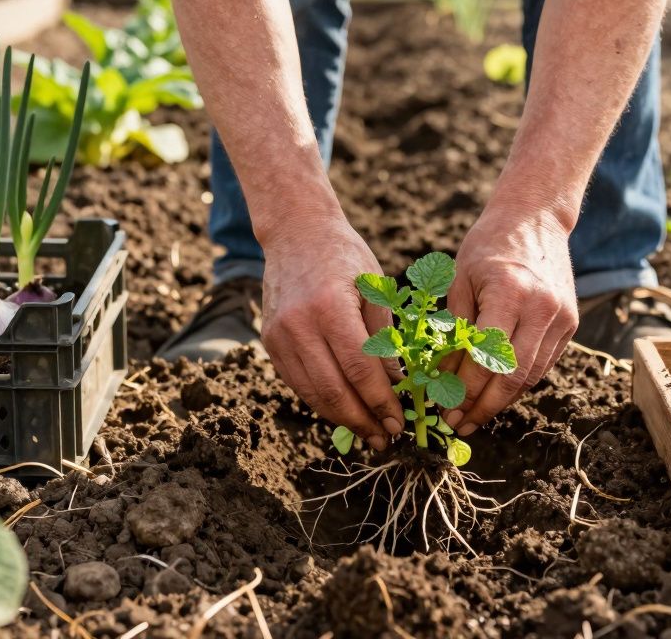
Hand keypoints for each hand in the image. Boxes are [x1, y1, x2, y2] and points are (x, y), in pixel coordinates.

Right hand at [260, 216, 404, 449]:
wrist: (297, 232)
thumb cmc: (345, 256)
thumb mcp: (375, 290)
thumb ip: (385, 341)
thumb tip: (400, 388)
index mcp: (330, 307)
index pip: (358, 369)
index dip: (380, 401)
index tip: (399, 422)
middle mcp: (299, 325)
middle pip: (333, 390)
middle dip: (362, 420)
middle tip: (385, 437)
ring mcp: (279, 336)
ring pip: (312, 393)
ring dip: (342, 419)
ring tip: (368, 432)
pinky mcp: (270, 343)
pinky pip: (298, 383)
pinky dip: (322, 402)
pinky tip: (344, 411)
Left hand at [444, 203, 577, 435]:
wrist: (535, 219)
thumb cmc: (487, 246)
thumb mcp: (460, 282)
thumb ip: (454, 331)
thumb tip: (440, 379)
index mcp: (511, 293)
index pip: (486, 358)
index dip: (464, 391)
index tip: (444, 410)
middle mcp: (542, 308)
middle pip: (513, 376)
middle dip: (483, 407)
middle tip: (458, 424)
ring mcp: (561, 317)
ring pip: (531, 376)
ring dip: (501, 401)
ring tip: (473, 415)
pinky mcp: (570, 323)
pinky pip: (542, 364)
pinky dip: (518, 382)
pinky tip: (495, 393)